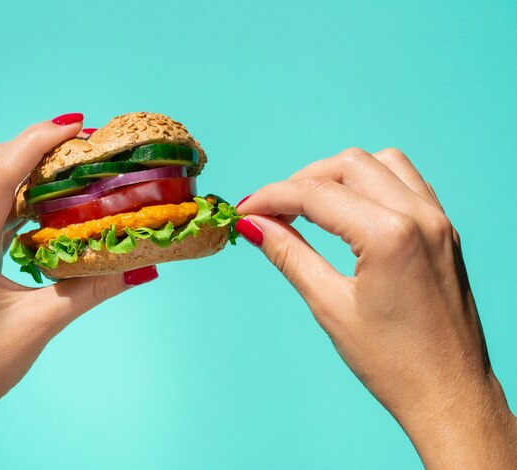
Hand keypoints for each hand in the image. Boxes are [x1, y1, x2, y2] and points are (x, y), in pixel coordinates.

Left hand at [0, 114, 157, 468]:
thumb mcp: (41, 323)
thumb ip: (92, 289)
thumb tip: (139, 266)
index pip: (0, 174)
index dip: (37, 142)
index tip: (76, 125)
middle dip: (37, 144)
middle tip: (84, 139)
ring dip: (30, 163)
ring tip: (74, 159)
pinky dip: (24, 189)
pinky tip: (53, 194)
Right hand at [235, 148, 516, 468]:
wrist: (449, 394)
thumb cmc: (393, 362)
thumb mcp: (330, 306)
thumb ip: (290, 255)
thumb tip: (254, 226)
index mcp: (390, 235)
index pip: (316, 194)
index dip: (272, 197)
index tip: (245, 210)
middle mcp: (420, 216)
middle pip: (348, 165)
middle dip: (302, 181)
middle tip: (272, 211)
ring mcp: (438, 220)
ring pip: (381, 162)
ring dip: (339, 175)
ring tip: (310, 207)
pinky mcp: (445, 230)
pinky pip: (407, 181)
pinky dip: (372, 182)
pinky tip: (351, 208)